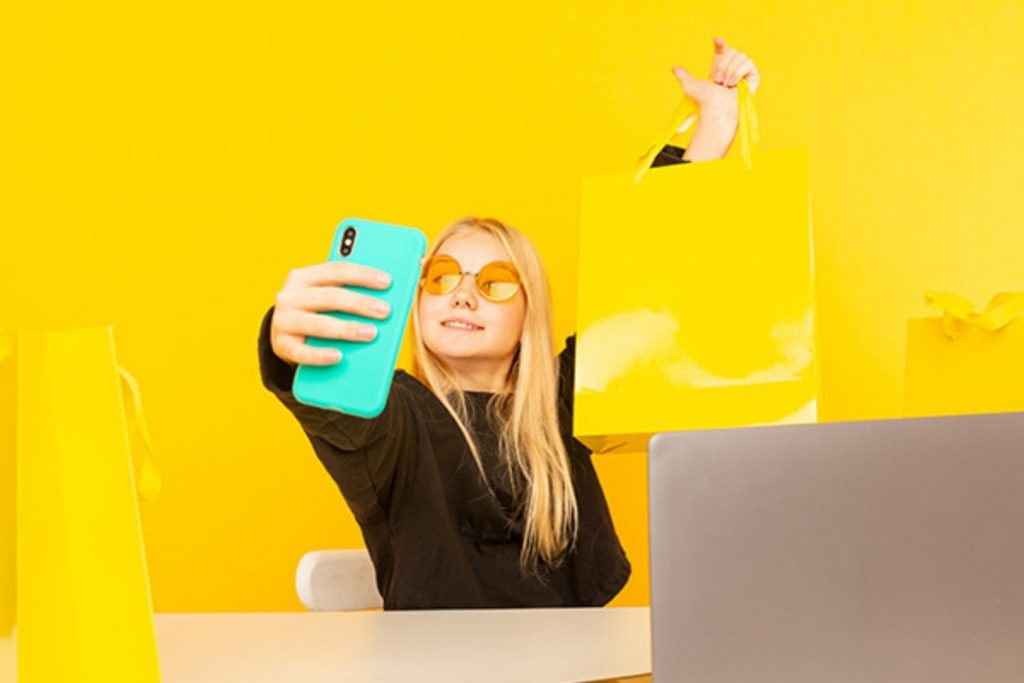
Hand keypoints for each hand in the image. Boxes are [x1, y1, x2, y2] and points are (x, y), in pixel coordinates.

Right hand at [270, 262, 392, 365]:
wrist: (284, 336)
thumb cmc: (316, 313)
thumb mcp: (327, 297)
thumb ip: (348, 292)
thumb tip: (386, 298)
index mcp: (304, 276)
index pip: (337, 270)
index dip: (363, 275)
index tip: (387, 282)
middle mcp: (290, 296)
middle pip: (330, 297)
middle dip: (360, 303)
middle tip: (385, 311)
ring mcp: (283, 321)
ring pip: (318, 324)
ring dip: (347, 329)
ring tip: (371, 333)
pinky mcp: (282, 345)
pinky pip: (302, 352)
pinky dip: (320, 355)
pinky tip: (339, 357)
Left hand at [670, 37, 759, 160]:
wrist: (716, 109)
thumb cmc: (704, 101)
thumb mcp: (691, 86)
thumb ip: (683, 75)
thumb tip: (674, 68)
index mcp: (720, 67)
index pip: (723, 49)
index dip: (721, 44)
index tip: (716, 41)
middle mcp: (732, 68)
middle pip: (731, 51)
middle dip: (722, 65)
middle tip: (717, 80)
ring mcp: (743, 72)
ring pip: (740, 55)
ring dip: (730, 70)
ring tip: (725, 84)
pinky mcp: (753, 76)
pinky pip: (748, 62)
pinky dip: (738, 72)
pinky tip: (733, 83)